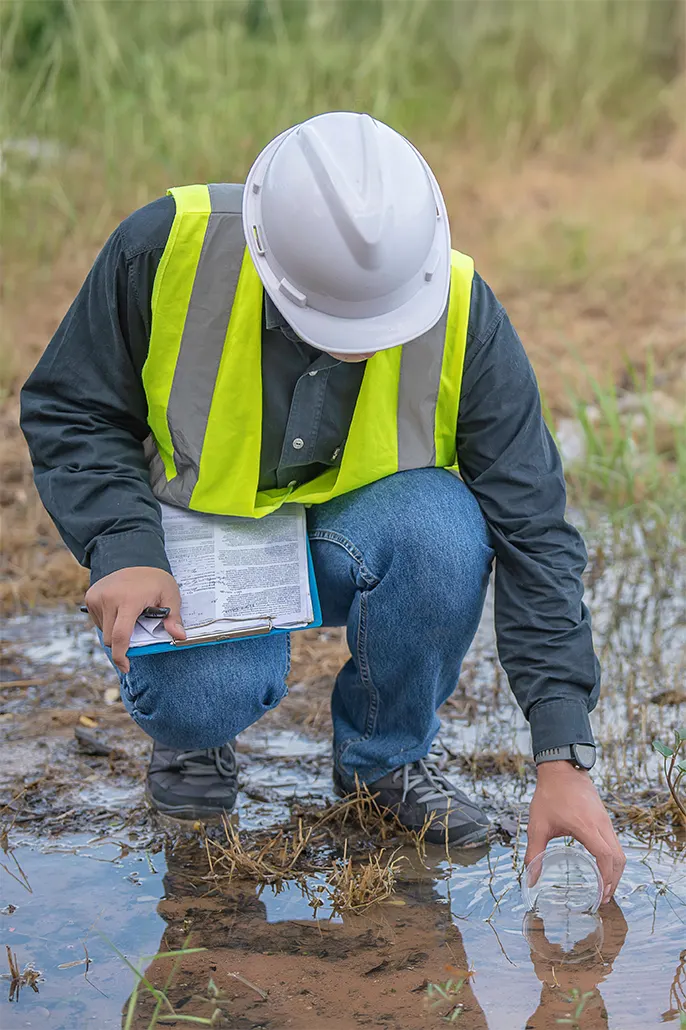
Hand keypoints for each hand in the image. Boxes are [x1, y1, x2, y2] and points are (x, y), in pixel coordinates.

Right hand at [84, 567, 185, 673]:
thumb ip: (174, 617)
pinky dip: (109, 623)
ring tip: (130, 616)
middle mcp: (108, 598)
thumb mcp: (170, 595)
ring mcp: (96, 597)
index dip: (122, 656)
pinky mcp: (90, 597)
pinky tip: (120, 610)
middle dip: (123, 643)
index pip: (121, 636)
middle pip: (111, 638)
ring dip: (116, 631)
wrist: (136, 557)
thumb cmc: (155, 579)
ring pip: (104, 631)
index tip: (127, 667)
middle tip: (138, 631)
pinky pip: (99, 621)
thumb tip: (180, 637)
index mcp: (128, 600)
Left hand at [524, 761, 625, 903]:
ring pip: (620, 850)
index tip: (601, 895)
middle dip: (614, 880)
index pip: (605, 856)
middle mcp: (601, 824)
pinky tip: (602, 866)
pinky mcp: (605, 818)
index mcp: (586, 826)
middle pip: (618, 858)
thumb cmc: (549, 795)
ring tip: (605, 887)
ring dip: (615, 871)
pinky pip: (615, 842)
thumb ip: (534, 853)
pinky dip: (613, 859)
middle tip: (603, 898)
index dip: (606, 878)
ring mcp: (605, 820)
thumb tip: (531, 878)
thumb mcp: (537, 825)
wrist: (561, 768)